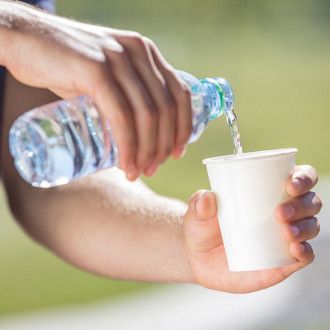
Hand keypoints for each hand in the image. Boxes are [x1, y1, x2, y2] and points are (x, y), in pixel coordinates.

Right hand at [0, 2, 191, 179]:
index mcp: (146, 53)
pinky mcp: (95, 69)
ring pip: (146, 115)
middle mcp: (138, 52)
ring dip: (147, 151)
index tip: (177, 153)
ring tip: (137, 172)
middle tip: (151, 169)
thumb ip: (126, 95)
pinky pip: (121, 115)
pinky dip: (128, 145)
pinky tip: (126, 164)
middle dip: (163, 147)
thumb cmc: (66, 66)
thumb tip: (141, 135)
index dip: (184, 128)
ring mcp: (117, 58)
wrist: (26, 41)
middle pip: (165, 109)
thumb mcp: (106, 75)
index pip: (179, 94)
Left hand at [183, 165, 321, 292]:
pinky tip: (295, 249)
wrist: (198, 258)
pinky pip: (304, 256)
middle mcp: (283, 212)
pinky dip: (305, 252)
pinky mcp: (282, 262)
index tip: (289, 183)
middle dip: (302, 205)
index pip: (299, 179)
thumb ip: (199, 204)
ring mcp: (284, 238)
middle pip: (310, 202)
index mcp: (268, 193)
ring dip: (305, 227)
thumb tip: (206, 197)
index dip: (303, 178)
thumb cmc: (202, 227)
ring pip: (311, 227)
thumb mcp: (197, 213)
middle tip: (280, 212)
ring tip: (286, 231)